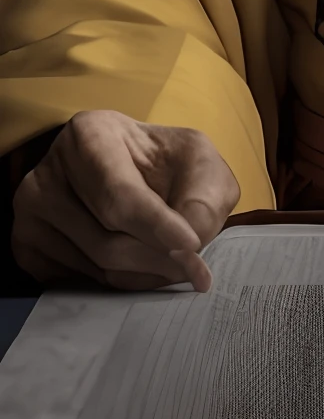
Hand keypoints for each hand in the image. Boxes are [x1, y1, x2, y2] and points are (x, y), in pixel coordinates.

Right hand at [11, 109, 239, 291]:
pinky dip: (118, 285)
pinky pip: (77, 284)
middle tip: (195, 269)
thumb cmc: (161, 161)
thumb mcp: (197, 161)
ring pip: (96, 268)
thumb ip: (203, 198)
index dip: (157, 226)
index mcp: (88, 134)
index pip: (119, 195)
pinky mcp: (25, 245)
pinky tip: (137, 264)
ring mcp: (29, 212)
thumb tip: (191, 244)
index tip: (192, 246)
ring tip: (170, 259)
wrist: (124, 168)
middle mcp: (46, 172)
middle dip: (159, 259)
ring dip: (144, 274)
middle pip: (107, 240)